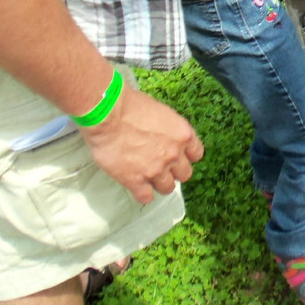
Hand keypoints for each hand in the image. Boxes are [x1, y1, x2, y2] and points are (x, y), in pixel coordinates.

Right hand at [79, 86, 203, 204]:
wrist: (108, 115)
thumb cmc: (131, 106)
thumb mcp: (162, 113)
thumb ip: (169, 130)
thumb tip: (166, 137)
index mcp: (183, 135)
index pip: (196, 154)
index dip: (186, 156)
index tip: (178, 156)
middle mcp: (174, 154)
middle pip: (184, 174)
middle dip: (174, 171)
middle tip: (162, 167)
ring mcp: (156, 169)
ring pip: (167, 188)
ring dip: (159, 184)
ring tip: (149, 178)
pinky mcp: (136, 181)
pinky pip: (146, 197)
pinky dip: (142, 194)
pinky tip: (137, 187)